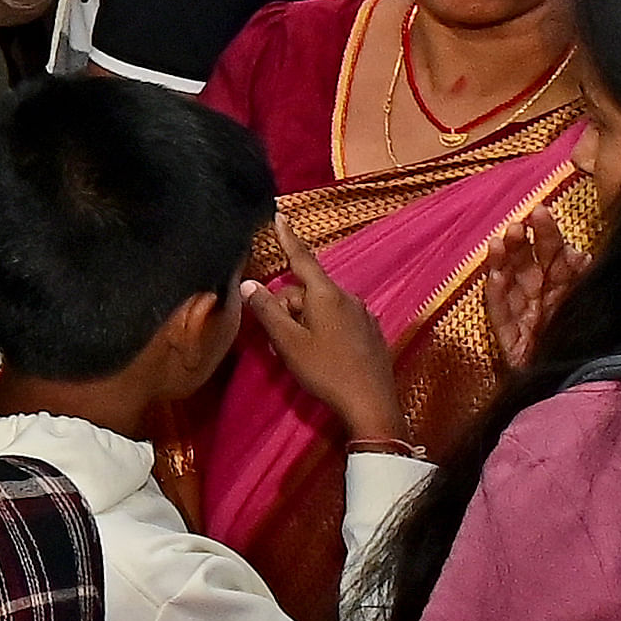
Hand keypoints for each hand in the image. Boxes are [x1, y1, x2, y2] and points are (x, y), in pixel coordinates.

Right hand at [244, 249, 407, 450]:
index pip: (302, 259)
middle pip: (307, 291)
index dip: (288, 238)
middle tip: (277, 339)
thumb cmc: (326, 371)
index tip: (279, 216)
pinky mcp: (370, 333)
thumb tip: (249, 284)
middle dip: (288, 307)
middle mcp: (348, 298)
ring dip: (303, 321)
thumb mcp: (288, 342)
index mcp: (326, 295)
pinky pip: (338, 320)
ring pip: (322, 307)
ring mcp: (362, 315)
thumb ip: (267, 311)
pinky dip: (322, 330)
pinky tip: (320, 356)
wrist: (371, 404)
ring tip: (296, 352)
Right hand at [485, 209, 586, 377]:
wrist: (577, 392)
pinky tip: (494, 276)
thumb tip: (580, 254)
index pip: (551, 256)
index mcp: (561, 291)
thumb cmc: (587, 349)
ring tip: (500, 241)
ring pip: (508, 284)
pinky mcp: (510, 341)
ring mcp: (523, 320)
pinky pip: (500, 315)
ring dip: (502, 262)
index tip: (539, 210)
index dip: (545, 234)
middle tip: (517, 224)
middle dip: (520, 243)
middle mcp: (540, 301)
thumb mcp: (590, 308)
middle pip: (527, 266)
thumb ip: (582, 282)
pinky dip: (496, 294)